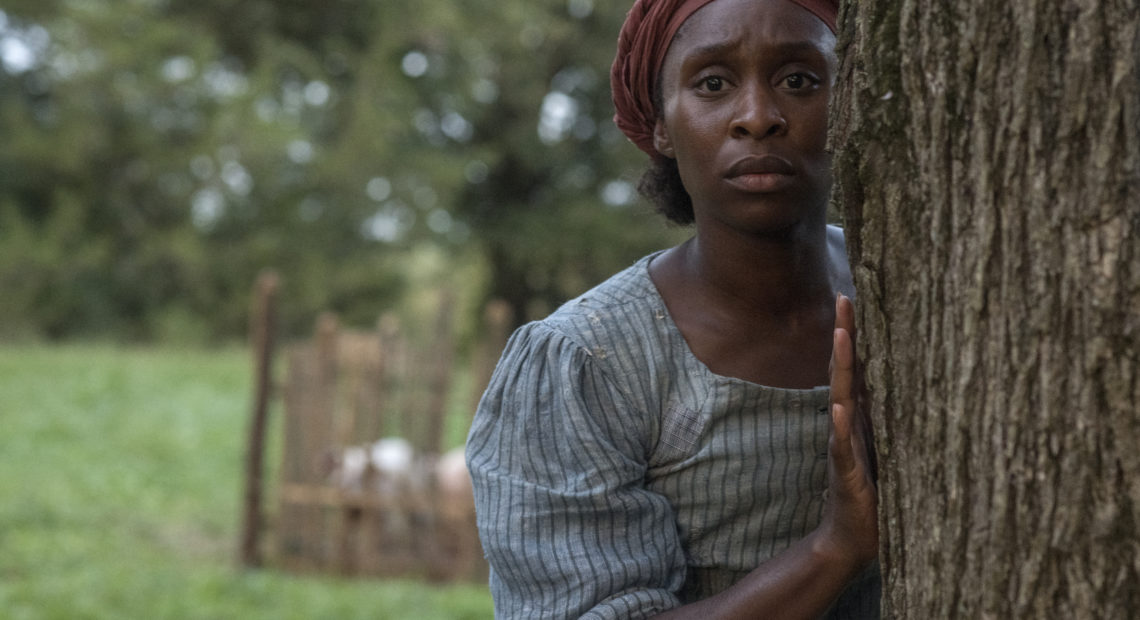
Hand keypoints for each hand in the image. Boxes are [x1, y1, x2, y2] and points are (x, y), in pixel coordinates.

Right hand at [817, 293, 877, 570]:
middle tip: (845, 298)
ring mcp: (842, 445)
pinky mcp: (844, 471)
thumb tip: (930, 391)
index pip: (859, 367)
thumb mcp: (895, 451)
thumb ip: (900, 422)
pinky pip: (841, 444)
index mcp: (861, 417)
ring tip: (842, 336)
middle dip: (845, 334)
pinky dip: (839, 425)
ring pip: (840, 397)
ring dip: (840, 366)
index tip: (857, 299)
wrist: (851, 537)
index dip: (858, 334)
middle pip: (844, 370)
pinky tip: (837, 406)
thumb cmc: (876, 496)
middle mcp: (847, 423)